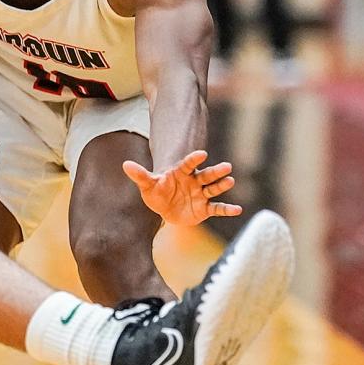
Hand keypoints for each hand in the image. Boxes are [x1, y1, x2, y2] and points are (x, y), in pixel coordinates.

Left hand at [122, 150, 241, 225]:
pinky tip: (238, 210)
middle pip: (207, 175)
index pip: (188, 164)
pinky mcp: (205, 208)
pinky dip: (227, 210)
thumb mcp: (147, 185)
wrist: (165, 209)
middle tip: (227, 166)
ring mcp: (201, 194)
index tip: (202, 154)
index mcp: (181, 173)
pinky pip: (218, 208)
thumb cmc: (156, 193)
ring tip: (231, 181)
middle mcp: (194, 182)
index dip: (194, 159)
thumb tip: (125, 164)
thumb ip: (140, 175)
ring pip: (214, 189)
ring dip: (222, 185)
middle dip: (216, 171)